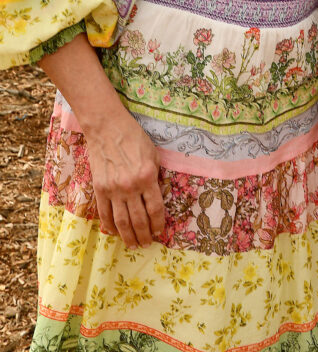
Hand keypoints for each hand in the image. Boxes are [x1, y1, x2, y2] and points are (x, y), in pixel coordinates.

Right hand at [84, 111, 164, 248]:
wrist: (108, 129)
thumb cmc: (135, 138)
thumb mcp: (154, 155)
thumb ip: (156, 177)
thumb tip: (157, 197)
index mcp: (147, 177)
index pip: (155, 209)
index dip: (158, 223)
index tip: (160, 232)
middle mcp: (131, 186)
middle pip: (139, 220)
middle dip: (145, 235)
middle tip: (148, 244)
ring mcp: (113, 190)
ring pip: (121, 222)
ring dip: (128, 237)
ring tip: (134, 245)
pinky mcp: (99, 189)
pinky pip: (105, 214)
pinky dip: (110, 226)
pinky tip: (115, 233)